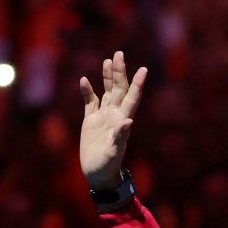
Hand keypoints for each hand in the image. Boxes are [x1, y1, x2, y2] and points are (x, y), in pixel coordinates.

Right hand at [79, 51, 147, 188]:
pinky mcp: (91, 121)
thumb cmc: (107, 166)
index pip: (132, 97)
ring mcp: (103, 117)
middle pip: (119, 89)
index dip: (137, 83)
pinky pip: (90, 102)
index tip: (143, 69)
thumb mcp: (113, 152)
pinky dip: (87, 91)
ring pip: (107, 92)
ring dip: (108, 77)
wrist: (98, 174)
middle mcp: (114, 115)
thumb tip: (127, 121)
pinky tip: (84, 80)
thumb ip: (119, 136)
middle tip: (119, 53)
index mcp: (122, 120)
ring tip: (109, 60)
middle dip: (120, 72)